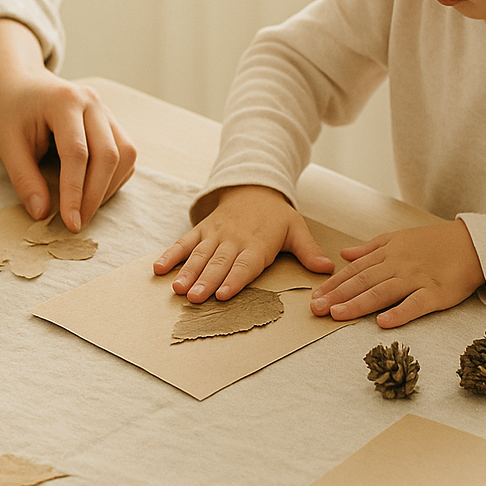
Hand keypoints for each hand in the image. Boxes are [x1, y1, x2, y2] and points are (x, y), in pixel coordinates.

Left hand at [0, 19, 135, 230]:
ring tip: (85, 209)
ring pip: (125, 155)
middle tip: (78, 223)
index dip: (75, 192)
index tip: (69, 222)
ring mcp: (106, 110)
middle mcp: (92, 103)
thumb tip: (41, 213)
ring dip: (108, 188)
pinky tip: (93, 192)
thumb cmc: (10, 109)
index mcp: (64, 101)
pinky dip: (114, 178)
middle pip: (109, 154)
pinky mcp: (111, 122)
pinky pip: (126, 154)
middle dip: (95, 195)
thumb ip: (24, 177)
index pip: (77, 153)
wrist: (20, 81)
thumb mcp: (6, 142)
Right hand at [153, 185, 333, 301]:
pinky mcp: (202, 230)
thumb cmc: (276, 215)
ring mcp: (215, 234)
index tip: (223, 294)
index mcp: (257, 243)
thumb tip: (327, 269)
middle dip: (206, 281)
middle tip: (194, 299)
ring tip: (177, 289)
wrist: (254, 186)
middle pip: (218, 263)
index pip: (244, 265)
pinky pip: (184, 243)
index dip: (234, 280)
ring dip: (187, 272)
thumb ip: (308, 251)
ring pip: (199, 255)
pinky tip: (158, 269)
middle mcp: (233, 239)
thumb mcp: (297, 229)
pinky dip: (171, 255)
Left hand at [308, 219, 484, 326]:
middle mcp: (398, 264)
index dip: (333, 283)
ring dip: (359, 303)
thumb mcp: (399, 238)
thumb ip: (370, 248)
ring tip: (338, 315)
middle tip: (316, 309)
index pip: (355, 269)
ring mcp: (417, 278)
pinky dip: (399, 313)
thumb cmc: (435, 243)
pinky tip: (383, 323)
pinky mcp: (436, 293)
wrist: (473, 244)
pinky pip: (416, 304)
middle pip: (363, 280)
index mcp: (388, 252)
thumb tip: (344, 254)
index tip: (315, 296)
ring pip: (383, 292)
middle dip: (337, 295)